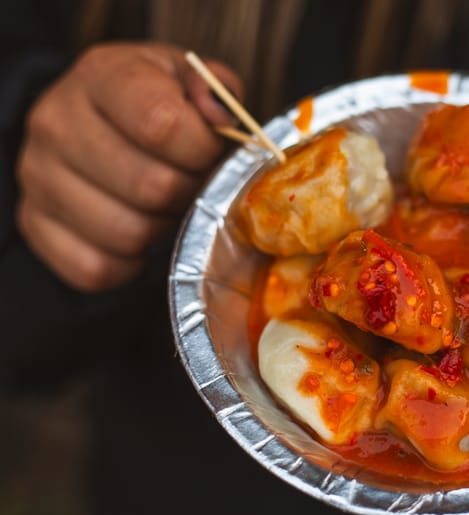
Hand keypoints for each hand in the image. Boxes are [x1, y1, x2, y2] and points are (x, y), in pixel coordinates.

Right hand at [15, 43, 242, 291]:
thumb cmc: (152, 101)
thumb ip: (214, 91)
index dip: (201, 151)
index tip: (208, 151)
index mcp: (102, 76)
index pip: (161, 125)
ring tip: (163, 204)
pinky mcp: (34, 223)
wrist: (91, 118)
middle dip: (186, 192)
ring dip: (161, 228)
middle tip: (189, 182)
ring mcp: (38, 176)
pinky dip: (128, 262)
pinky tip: (137, 231)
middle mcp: (57, 122)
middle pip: (150, 187)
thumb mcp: (187, 79)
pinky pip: (95, 268)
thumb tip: (219, 118)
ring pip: (127, 233)